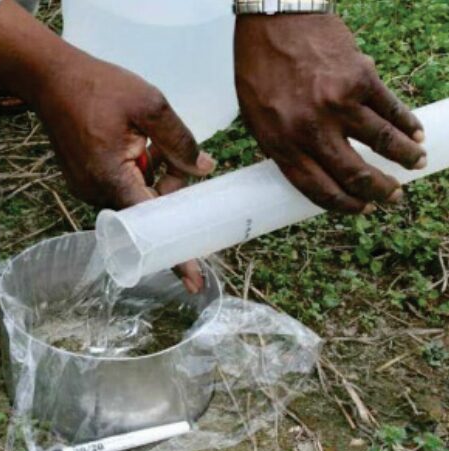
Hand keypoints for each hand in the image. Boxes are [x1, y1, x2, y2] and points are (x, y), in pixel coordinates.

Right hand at [0, 0, 214, 291]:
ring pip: (135, 198)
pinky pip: (120, 188)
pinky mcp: (83, 180)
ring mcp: (86, 188)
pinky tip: (138, 144)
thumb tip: (204, 169)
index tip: (195, 283)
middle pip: (148, 211)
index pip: (152, 226)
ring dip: (153, 179)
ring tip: (151, 140)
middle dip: (170, 192)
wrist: (50, 79)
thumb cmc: (98, 87)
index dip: (176, 255)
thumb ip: (180, 141)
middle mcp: (96, 192)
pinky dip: (137, 174)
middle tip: (183, 160)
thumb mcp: (150, 105)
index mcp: (112, 178)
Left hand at [235, 14, 426, 213]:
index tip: (360, 208)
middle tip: (393, 196)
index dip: (344, 204)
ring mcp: (338, 104)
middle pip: (355, 174)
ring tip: (415, 164)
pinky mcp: (361, 79)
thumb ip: (283, 145)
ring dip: (405, 157)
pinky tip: (416, 134)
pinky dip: (408, 124)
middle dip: (380, 190)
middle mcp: (310, 129)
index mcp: (280, 143)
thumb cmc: (259, 69)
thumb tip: (314, 171)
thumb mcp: (256, 117)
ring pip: (382, 143)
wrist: (274, 20)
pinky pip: (392, 109)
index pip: (318, 188)